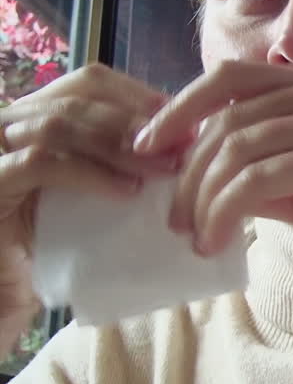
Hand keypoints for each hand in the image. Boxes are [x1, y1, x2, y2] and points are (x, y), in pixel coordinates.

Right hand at [0, 64, 172, 334]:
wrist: (0, 300)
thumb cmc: (50, 253)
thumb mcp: (91, 200)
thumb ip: (119, 169)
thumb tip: (182, 155)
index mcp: (32, 121)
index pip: (87, 82)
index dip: (137, 95)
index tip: (183, 122)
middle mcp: (7, 126)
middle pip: (77, 97)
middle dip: (137, 119)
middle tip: (184, 146)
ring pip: (60, 124)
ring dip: (120, 144)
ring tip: (163, 169)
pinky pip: (42, 163)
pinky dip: (90, 172)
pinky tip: (127, 191)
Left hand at [137, 60, 292, 291]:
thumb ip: (256, 166)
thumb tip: (187, 171)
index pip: (233, 77)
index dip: (182, 107)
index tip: (151, 148)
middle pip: (228, 116)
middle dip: (188, 170)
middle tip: (171, 217)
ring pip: (238, 148)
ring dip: (202, 197)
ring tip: (193, 236)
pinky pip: (258, 178)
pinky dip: (225, 210)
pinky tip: (216, 240)